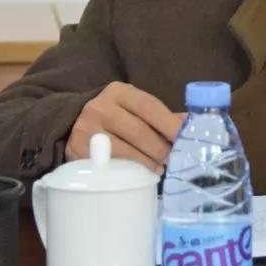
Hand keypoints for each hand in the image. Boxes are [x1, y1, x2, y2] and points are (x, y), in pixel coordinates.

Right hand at [65, 81, 184, 172]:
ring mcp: (85, 130)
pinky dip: (130, 172)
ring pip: (125, 151)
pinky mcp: (78, 152)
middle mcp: (99, 107)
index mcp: (119, 92)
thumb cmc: (116, 118)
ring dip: (148, 163)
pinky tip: (140, 174)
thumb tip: (191, 126)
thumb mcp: (135, 109)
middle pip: (139, 131)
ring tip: (159, 168)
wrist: (74, 124)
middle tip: (174, 159)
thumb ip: (162, 117)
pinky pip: (110, 166)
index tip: (184, 138)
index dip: (169, 124)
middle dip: (161, 148)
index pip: (149, 106)